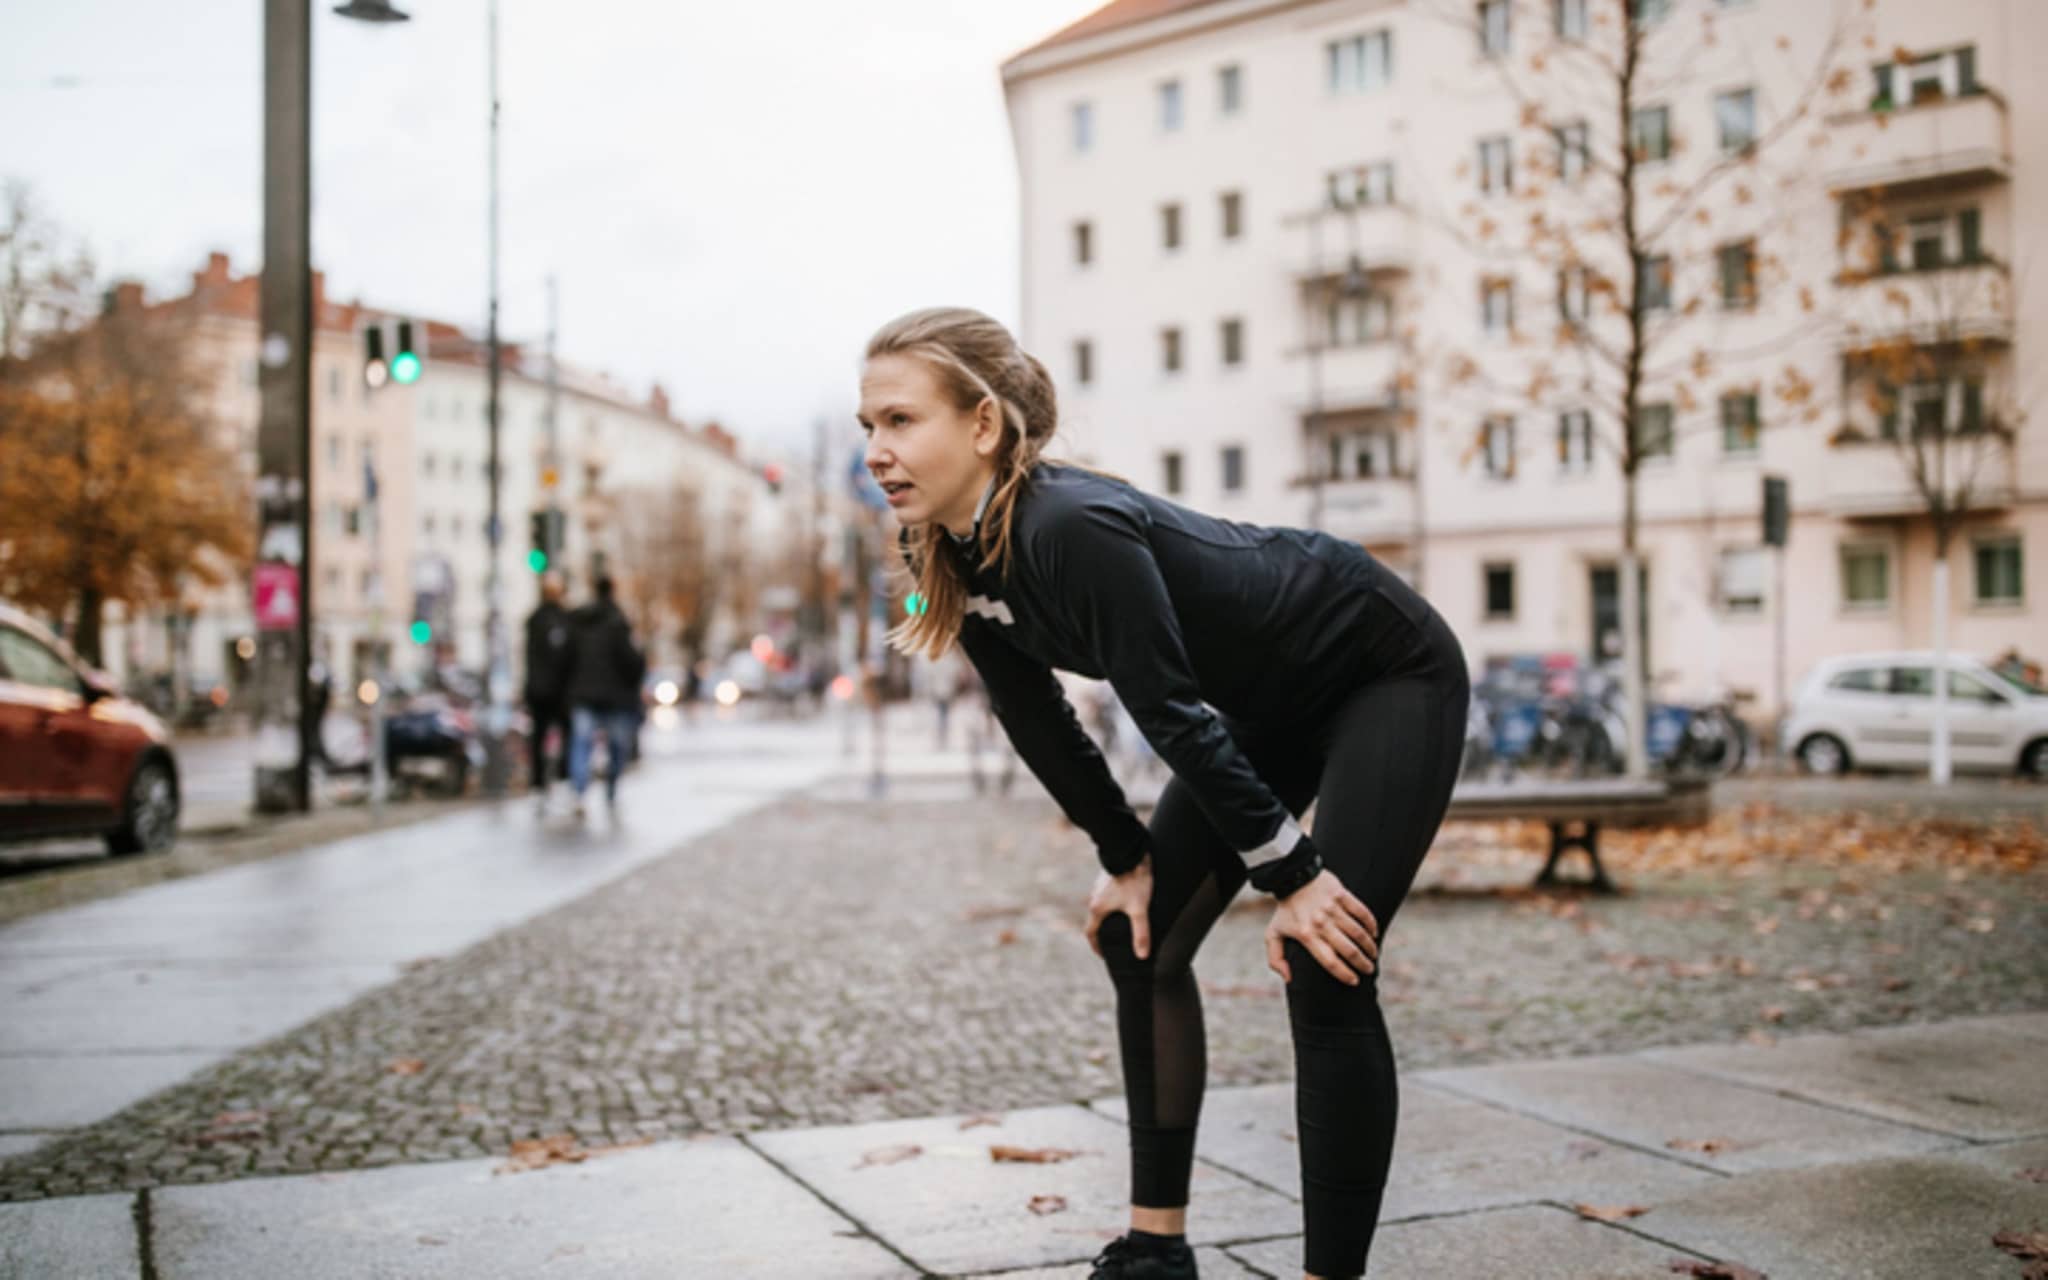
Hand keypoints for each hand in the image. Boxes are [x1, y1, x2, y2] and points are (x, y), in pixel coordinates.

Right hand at [1085, 856, 1154, 959]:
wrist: (1131, 851)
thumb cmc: (1133, 880)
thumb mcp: (1139, 909)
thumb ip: (1141, 933)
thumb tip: (1142, 956)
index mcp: (1097, 908)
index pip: (1090, 933)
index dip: (1096, 946)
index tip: (1103, 955)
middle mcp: (1094, 898)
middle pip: (1095, 920)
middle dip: (1103, 933)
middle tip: (1114, 942)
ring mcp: (1099, 887)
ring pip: (1101, 907)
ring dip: (1108, 917)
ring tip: (1121, 924)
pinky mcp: (1107, 878)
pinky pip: (1107, 896)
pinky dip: (1112, 905)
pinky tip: (1125, 903)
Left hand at [1264, 871, 1378, 985]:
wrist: (1291, 876)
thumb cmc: (1285, 909)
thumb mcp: (1273, 934)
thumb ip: (1276, 958)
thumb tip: (1289, 979)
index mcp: (1306, 935)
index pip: (1330, 962)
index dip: (1344, 974)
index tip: (1354, 981)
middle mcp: (1320, 923)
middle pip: (1348, 950)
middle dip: (1362, 964)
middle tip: (1368, 970)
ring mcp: (1332, 908)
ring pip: (1358, 933)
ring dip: (1369, 947)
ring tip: (1372, 954)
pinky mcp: (1341, 895)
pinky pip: (1362, 912)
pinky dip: (1371, 924)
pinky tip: (1374, 933)